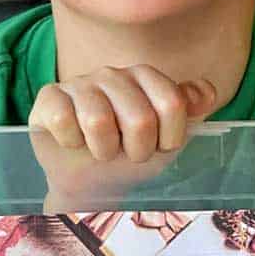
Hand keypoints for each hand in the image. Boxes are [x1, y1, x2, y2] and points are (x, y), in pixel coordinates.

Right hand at [29, 67, 215, 163]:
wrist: (89, 182)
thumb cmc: (128, 154)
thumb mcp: (167, 136)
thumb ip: (189, 109)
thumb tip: (206, 94)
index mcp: (144, 76)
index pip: (172, 104)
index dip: (169, 138)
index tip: (160, 147)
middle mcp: (112, 74)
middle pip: (139, 118)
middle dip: (137, 151)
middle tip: (127, 155)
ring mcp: (78, 84)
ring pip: (98, 120)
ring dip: (103, 150)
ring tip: (101, 152)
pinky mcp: (48, 98)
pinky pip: (63, 119)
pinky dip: (71, 142)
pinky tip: (73, 143)